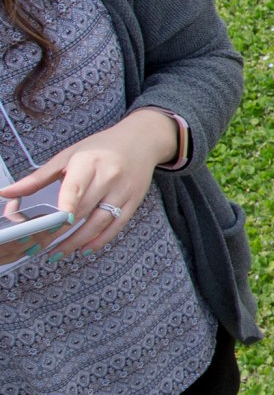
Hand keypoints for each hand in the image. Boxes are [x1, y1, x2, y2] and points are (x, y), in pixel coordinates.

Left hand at [0, 109, 178, 256]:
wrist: (140, 141)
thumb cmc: (100, 148)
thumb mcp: (68, 156)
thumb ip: (38, 177)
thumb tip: (7, 193)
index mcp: (89, 162)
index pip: (76, 187)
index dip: (66, 206)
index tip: (54, 223)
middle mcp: (109, 177)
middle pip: (83, 210)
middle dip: (60, 231)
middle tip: (40, 246)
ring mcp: (124, 191)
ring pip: (100, 222)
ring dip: (77, 241)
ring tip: (58, 252)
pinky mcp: (134, 202)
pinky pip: (116, 226)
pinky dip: (100, 240)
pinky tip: (84, 249)